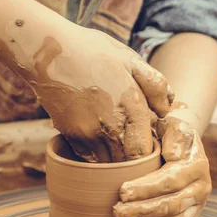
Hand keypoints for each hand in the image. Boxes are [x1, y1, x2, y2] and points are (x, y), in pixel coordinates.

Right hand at [7, 24, 173, 161]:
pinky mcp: (69, 135)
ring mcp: (88, 134)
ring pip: (106, 164)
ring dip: (113, 161)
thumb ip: (155, 85)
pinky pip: (87, 158)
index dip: (149, 156)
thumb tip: (168, 109)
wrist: (48, 52)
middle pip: (126, 164)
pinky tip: (98, 141)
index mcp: (132, 108)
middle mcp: (111, 127)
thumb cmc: (92, 52)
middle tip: (134, 153)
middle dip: (132, 163)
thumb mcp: (130, 59)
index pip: (145, 153)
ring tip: (117, 149)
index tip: (149, 149)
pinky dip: (94, 156)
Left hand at [113, 113, 211, 216]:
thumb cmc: (169, 134)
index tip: (122, 192)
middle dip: (142, 211)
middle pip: (171, 205)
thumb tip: (172, 156)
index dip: (146, 188)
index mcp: (197, 165)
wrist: (181, 145)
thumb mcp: (173, 124)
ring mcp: (198, 206)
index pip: (170, 180)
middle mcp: (201, 188)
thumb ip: (174, 134)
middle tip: (117, 212)